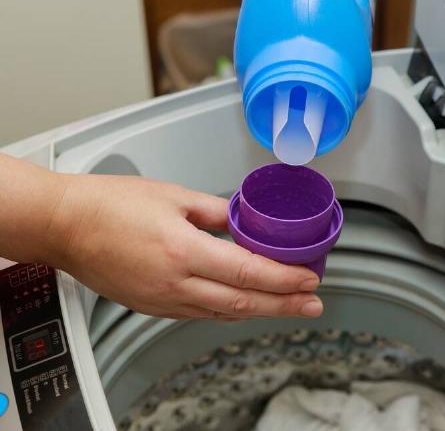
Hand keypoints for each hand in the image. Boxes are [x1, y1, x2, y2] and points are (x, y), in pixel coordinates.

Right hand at [50, 174, 323, 319]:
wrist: (64, 226)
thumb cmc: (109, 205)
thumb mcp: (174, 196)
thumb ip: (216, 211)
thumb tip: (244, 221)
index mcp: (182, 251)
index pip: (248, 271)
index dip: (285, 279)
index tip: (310, 278)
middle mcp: (175, 283)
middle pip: (244, 302)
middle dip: (285, 304)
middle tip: (314, 303)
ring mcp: (163, 300)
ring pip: (224, 313)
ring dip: (262, 311)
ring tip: (290, 306)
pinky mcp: (153, 307)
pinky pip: (202, 314)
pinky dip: (231, 311)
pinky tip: (247, 305)